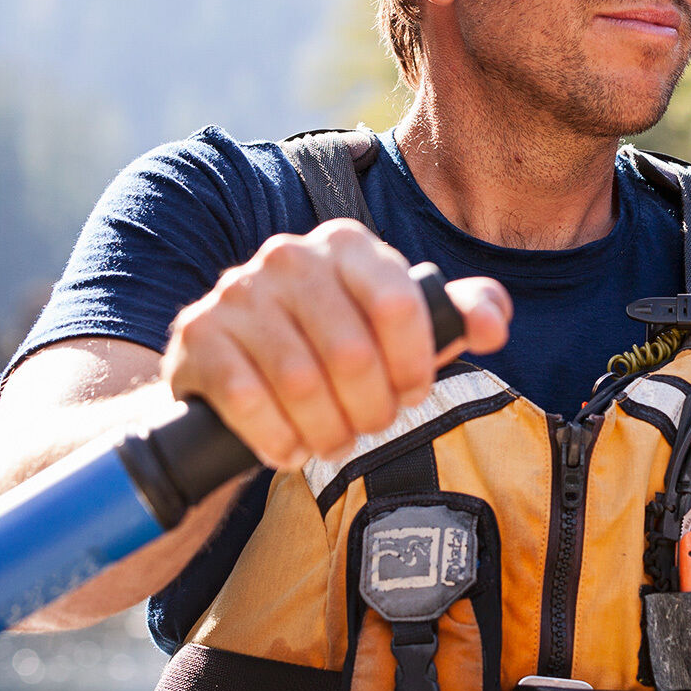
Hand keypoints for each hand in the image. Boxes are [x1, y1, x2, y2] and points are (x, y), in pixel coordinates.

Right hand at [160, 220, 510, 468]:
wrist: (236, 373)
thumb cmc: (334, 346)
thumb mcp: (401, 328)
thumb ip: (457, 316)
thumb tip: (493, 325)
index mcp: (346, 244)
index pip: (399, 304)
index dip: (415, 362)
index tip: (412, 391)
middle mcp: (288, 256)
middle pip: (353, 353)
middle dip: (372, 408)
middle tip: (371, 426)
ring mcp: (238, 292)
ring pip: (301, 381)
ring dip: (326, 429)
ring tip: (333, 441)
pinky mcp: (198, 334)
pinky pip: (248, 399)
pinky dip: (277, 438)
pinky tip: (288, 446)